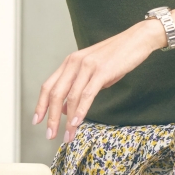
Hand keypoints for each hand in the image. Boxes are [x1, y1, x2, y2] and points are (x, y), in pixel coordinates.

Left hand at [33, 19, 165, 142]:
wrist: (137, 39)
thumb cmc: (117, 56)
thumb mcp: (93, 71)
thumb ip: (79, 87)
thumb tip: (65, 108)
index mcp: (70, 62)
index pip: (48, 85)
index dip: (40, 105)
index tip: (36, 121)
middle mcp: (75, 62)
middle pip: (55, 93)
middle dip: (50, 117)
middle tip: (50, 134)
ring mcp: (87, 66)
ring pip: (70, 97)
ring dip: (67, 120)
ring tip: (67, 135)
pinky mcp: (102, 71)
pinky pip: (87, 94)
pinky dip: (80, 111)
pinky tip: (77, 122)